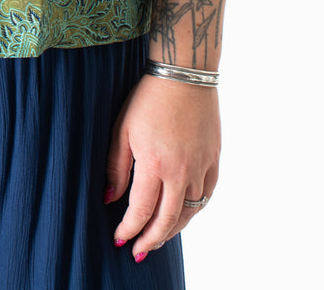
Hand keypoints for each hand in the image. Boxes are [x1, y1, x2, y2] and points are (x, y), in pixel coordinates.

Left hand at [105, 74, 219, 260]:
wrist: (184, 74)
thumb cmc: (148, 98)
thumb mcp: (122, 129)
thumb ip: (116, 167)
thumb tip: (109, 198)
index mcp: (155, 164)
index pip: (141, 211)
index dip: (129, 229)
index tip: (120, 239)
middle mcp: (181, 171)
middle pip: (167, 220)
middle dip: (151, 240)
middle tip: (139, 251)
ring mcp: (201, 167)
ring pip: (189, 213)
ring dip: (172, 229)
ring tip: (158, 237)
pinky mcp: (214, 160)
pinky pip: (206, 196)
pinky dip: (193, 211)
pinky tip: (182, 214)